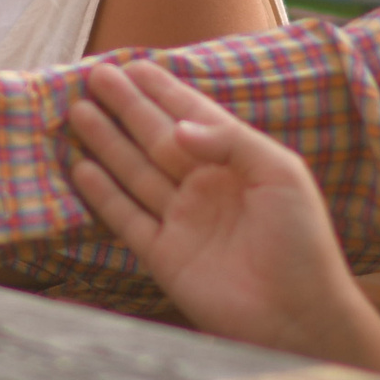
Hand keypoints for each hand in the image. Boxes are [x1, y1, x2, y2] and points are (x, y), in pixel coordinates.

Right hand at [66, 61, 379, 375]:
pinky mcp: (164, 256)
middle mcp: (205, 186)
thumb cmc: (302, 241)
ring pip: (135, 173)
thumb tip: (177, 127)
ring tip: (78, 112)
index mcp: (237, 162)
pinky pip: (126, 218)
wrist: (297, 315)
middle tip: (93, 76)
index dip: (161, 91)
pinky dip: (103, 195)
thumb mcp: (280, 174)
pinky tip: (82, 168)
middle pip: (155, 138)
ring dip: (107, 143)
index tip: (130, 65)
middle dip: (125, 107)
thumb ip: (230, 141)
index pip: (192, 116)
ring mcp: (182, 221)